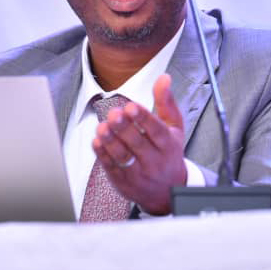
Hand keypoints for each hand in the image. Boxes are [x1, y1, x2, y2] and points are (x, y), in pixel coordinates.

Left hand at [91, 73, 186, 214]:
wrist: (167, 191)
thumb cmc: (168, 153)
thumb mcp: (174, 127)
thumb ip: (166, 102)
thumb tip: (164, 78)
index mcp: (168, 144)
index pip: (156, 130)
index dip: (143, 118)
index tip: (131, 106)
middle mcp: (154, 160)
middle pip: (137, 143)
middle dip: (124, 127)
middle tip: (114, 113)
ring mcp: (139, 173)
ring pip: (123, 156)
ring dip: (111, 141)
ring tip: (102, 127)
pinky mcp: (124, 182)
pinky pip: (112, 168)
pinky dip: (103, 155)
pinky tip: (97, 141)